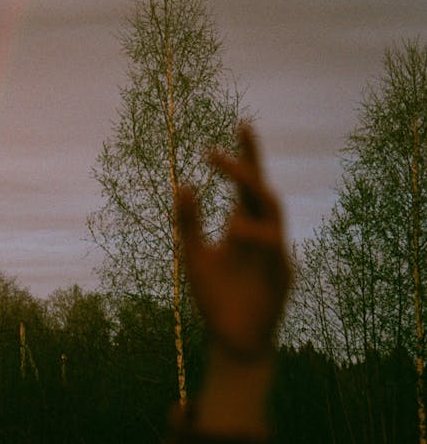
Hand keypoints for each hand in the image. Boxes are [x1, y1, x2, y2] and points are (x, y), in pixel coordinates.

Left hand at [176, 124, 290, 360]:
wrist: (230, 340)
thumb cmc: (215, 297)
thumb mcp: (194, 255)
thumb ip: (189, 223)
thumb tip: (182, 185)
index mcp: (244, 225)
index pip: (250, 182)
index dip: (248, 154)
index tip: (242, 123)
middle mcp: (264, 233)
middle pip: (264, 189)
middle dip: (247, 165)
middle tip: (220, 150)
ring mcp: (276, 252)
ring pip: (273, 213)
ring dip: (248, 197)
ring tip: (217, 198)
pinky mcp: (282, 275)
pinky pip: (273, 246)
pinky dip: (252, 234)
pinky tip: (232, 231)